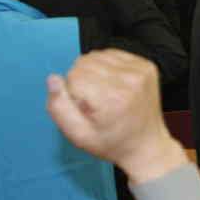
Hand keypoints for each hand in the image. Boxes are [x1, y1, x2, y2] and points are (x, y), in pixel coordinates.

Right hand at [46, 50, 187, 182]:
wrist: (146, 145)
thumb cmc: (112, 143)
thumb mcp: (78, 136)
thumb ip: (59, 107)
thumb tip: (53, 78)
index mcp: (113, 98)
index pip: (74, 76)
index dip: (73, 92)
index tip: (86, 108)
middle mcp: (130, 79)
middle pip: (85, 63)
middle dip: (82, 81)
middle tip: (94, 102)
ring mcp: (141, 70)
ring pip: (98, 56)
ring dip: (94, 72)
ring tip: (104, 93)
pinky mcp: (147, 65)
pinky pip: (114, 54)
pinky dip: (108, 66)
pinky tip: (114, 85)